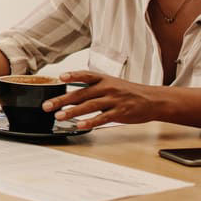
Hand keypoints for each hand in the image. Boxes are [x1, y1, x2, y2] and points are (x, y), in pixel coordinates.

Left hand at [42, 71, 164, 128]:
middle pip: (81, 93)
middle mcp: (107, 87)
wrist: (153, 100)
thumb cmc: (127, 92)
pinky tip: (80, 125)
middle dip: (62, 100)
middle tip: (47, 106)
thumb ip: (91, 89)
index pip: (86, 75)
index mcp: (103, 79)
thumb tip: (69, 96)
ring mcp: (114, 100)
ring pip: (89, 106)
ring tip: (59, 116)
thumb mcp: (110, 84)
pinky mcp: (120, 112)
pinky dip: (90, 121)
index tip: (60, 77)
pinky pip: (103, 118)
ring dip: (72, 111)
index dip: (73, 75)